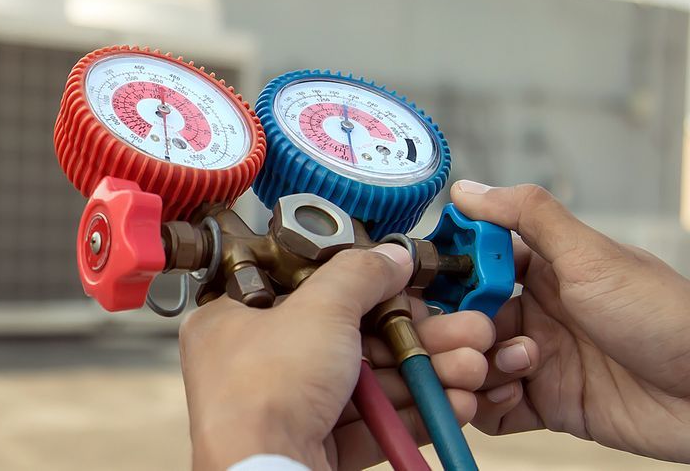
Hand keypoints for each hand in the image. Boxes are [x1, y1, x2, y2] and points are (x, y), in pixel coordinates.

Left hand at [180, 244, 495, 469]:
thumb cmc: (262, 391)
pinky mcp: (314, 448)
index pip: (305, 290)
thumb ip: (358, 276)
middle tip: (464, 332)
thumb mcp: (318, 309)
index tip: (407, 287)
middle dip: (416, 338)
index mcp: (235, 320)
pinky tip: (454, 404)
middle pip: (349, 340)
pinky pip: (370, 426)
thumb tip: (388, 257)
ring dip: (424, 374)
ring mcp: (286, 410)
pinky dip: (412, 415)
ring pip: (367, 384)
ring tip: (471, 368)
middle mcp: (257, 365)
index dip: (361, 287)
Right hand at [453, 181, 689, 460]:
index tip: (429, 283)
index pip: (472, 267)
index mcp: (545, 272)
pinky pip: (492, 410)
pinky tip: (508, 397)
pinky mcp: (550, 406)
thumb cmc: (667, 318)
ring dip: (471, 367)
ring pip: (470, 364)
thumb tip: (469, 188)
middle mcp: (538, 314)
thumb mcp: (593, 257)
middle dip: (452, 328)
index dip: (447, 275)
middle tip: (474, 336)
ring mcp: (542, 361)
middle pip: (463, 319)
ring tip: (508, 368)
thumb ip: (529, 217)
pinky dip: (484, 406)